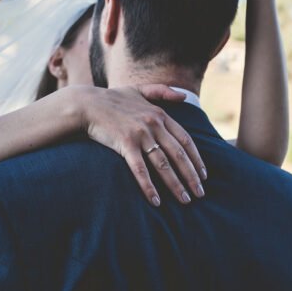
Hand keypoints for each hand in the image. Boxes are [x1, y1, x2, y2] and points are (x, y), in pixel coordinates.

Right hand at [75, 85, 206, 206]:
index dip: (196, 159)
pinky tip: (156, 201)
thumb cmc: (113, 98)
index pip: (185, 140)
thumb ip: (162, 92)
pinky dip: (149, 186)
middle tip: (200, 194)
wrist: (87, 104)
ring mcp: (140, 134)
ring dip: (176, 184)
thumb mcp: (140, 90)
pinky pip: (140, 169)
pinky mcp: (125, 144)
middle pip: (178, 155)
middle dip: (191, 176)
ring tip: (185, 200)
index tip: (204, 175)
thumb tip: (184, 97)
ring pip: (163, 164)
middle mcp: (154, 125)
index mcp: (160, 114)